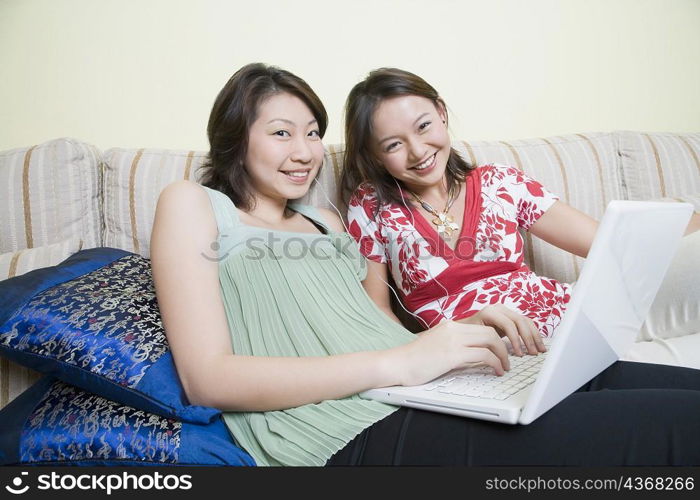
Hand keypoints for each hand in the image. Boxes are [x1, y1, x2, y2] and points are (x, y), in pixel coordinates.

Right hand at [390, 320, 509, 386]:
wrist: (396, 364)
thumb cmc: (413, 361)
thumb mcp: (437, 347)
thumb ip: (454, 347)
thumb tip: (474, 357)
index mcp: (450, 326)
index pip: (482, 327)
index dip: (497, 340)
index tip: (502, 352)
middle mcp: (454, 329)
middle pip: (491, 331)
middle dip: (505, 346)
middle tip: (508, 360)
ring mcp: (454, 340)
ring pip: (492, 340)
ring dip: (503, 355)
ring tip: (505, 367)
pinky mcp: (453, 354)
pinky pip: (485, 355)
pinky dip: (495, 363)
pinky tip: (496, 372)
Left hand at [456, 304, 545, 355]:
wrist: (465, 327)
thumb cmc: (468, 334)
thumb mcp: (475, 337)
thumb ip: (488, 343)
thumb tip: (499, 356)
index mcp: (490, 312)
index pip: (508, 324)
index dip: (515, 340)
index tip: (518, 354)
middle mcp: (499, 308)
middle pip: (520, 321)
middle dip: (528, 339)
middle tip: (532, 353)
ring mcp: (506, 311)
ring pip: (526, 321)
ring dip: (534, 336)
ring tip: (539, 350)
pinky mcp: (511, 316)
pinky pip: (526, 323)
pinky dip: (533, 334)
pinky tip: (537, 344)